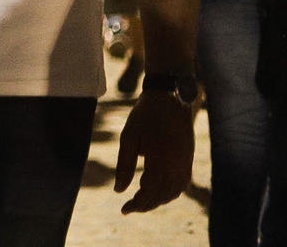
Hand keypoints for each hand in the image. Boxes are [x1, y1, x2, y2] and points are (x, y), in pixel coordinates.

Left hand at [114, 89, 194, 212]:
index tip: (124, 210)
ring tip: (141, 203)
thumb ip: (124, 165)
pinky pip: (182, 184)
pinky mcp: (189, 159)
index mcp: (161, 158)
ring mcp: (186, 162)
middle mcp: (178, 163)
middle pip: (163, 195)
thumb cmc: (145, 116)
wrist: (170, 98)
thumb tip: (119, 191)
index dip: (138, 203)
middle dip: (146, 205)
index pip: (151, 190)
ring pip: (174, 192)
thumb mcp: (128, 137)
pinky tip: (157, 193)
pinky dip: (170, 193)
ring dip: (158, 201)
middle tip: (130, 208)